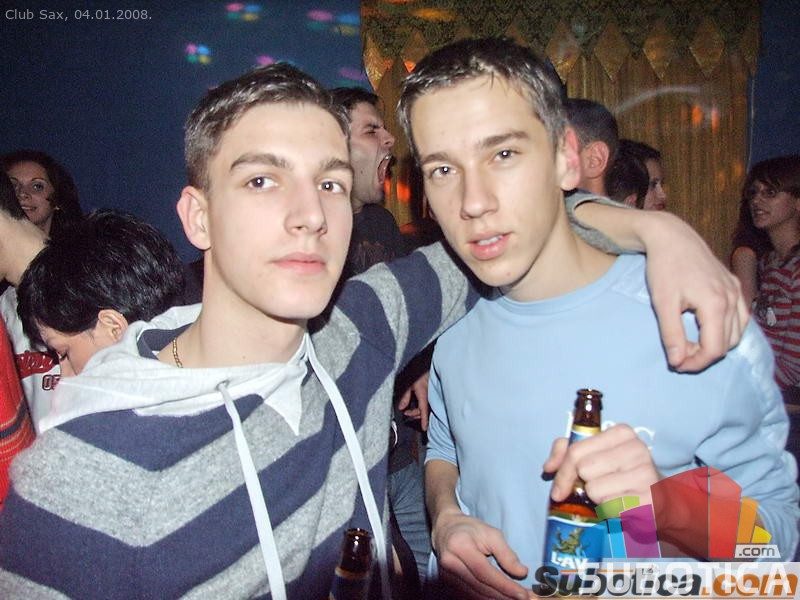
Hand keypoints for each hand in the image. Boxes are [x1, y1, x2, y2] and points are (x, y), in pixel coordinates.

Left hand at [397, 370, 429, 429]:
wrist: (430, 365)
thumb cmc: (420, 373)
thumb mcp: (409, 385)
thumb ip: (405, 397)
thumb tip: (401, 407)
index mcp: (424, 396)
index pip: (424, 412)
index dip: (424, 421)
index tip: (425, 428)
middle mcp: (431, 398)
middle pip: (425, 412)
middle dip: (416, 415)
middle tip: (407, 414)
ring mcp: (433, 396)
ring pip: (428, 408)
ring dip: (419, 411)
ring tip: (410, 410)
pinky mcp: (434, 393)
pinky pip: (429, 403)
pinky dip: (423, 407)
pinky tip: (419, 405)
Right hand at [432, 508, 529, 599]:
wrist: (445, 529)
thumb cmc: (470, 529)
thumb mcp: (491, 533)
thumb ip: (506, 553)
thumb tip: (522, 573)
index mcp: (460, 547)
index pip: (485, 573)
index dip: (505, 586)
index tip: (523, 594)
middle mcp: (451, 564)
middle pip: (481, 588)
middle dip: (506, 596)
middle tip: (527, 598)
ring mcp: (447, 576)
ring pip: (477, 596)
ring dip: (499, 599)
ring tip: (517, 598)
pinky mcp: (448, 584)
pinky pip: (471, 596)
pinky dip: (488, 598)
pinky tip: (502, 597)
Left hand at [543, 424, 658, 505]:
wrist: (658, 501)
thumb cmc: (620, 475)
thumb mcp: (595, 455)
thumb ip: (567, 451)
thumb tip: (548, 466)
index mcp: (622, 433)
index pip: (576, 450)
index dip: (562, 471)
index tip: (559, 488)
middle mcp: (636, 449)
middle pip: (584, 469)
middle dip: (583, 484)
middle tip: (596, 488)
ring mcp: (645, 473)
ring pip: (594, 489)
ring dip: (597, 498)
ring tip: (612, 495)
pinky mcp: (648, 499)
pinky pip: (609, 507)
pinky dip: (609, 511)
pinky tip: (621, 506)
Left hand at [641, 211, 748, 371]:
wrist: (671, 237)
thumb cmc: (664, 268)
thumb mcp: (663, 304)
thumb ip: (672, 335)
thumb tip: (678, 362)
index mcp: (716, 304)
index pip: (714, 349)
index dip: (696, 363)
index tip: (676, 364)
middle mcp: (733, 298)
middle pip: (727, 344)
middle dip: (704, 355)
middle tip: (679, 353)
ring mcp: (737, 291)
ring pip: (737, 333)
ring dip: (716, 344)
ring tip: (689, 342)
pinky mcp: (735, 285)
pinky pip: (740, 317)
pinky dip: (726, 329)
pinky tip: (705, 328)